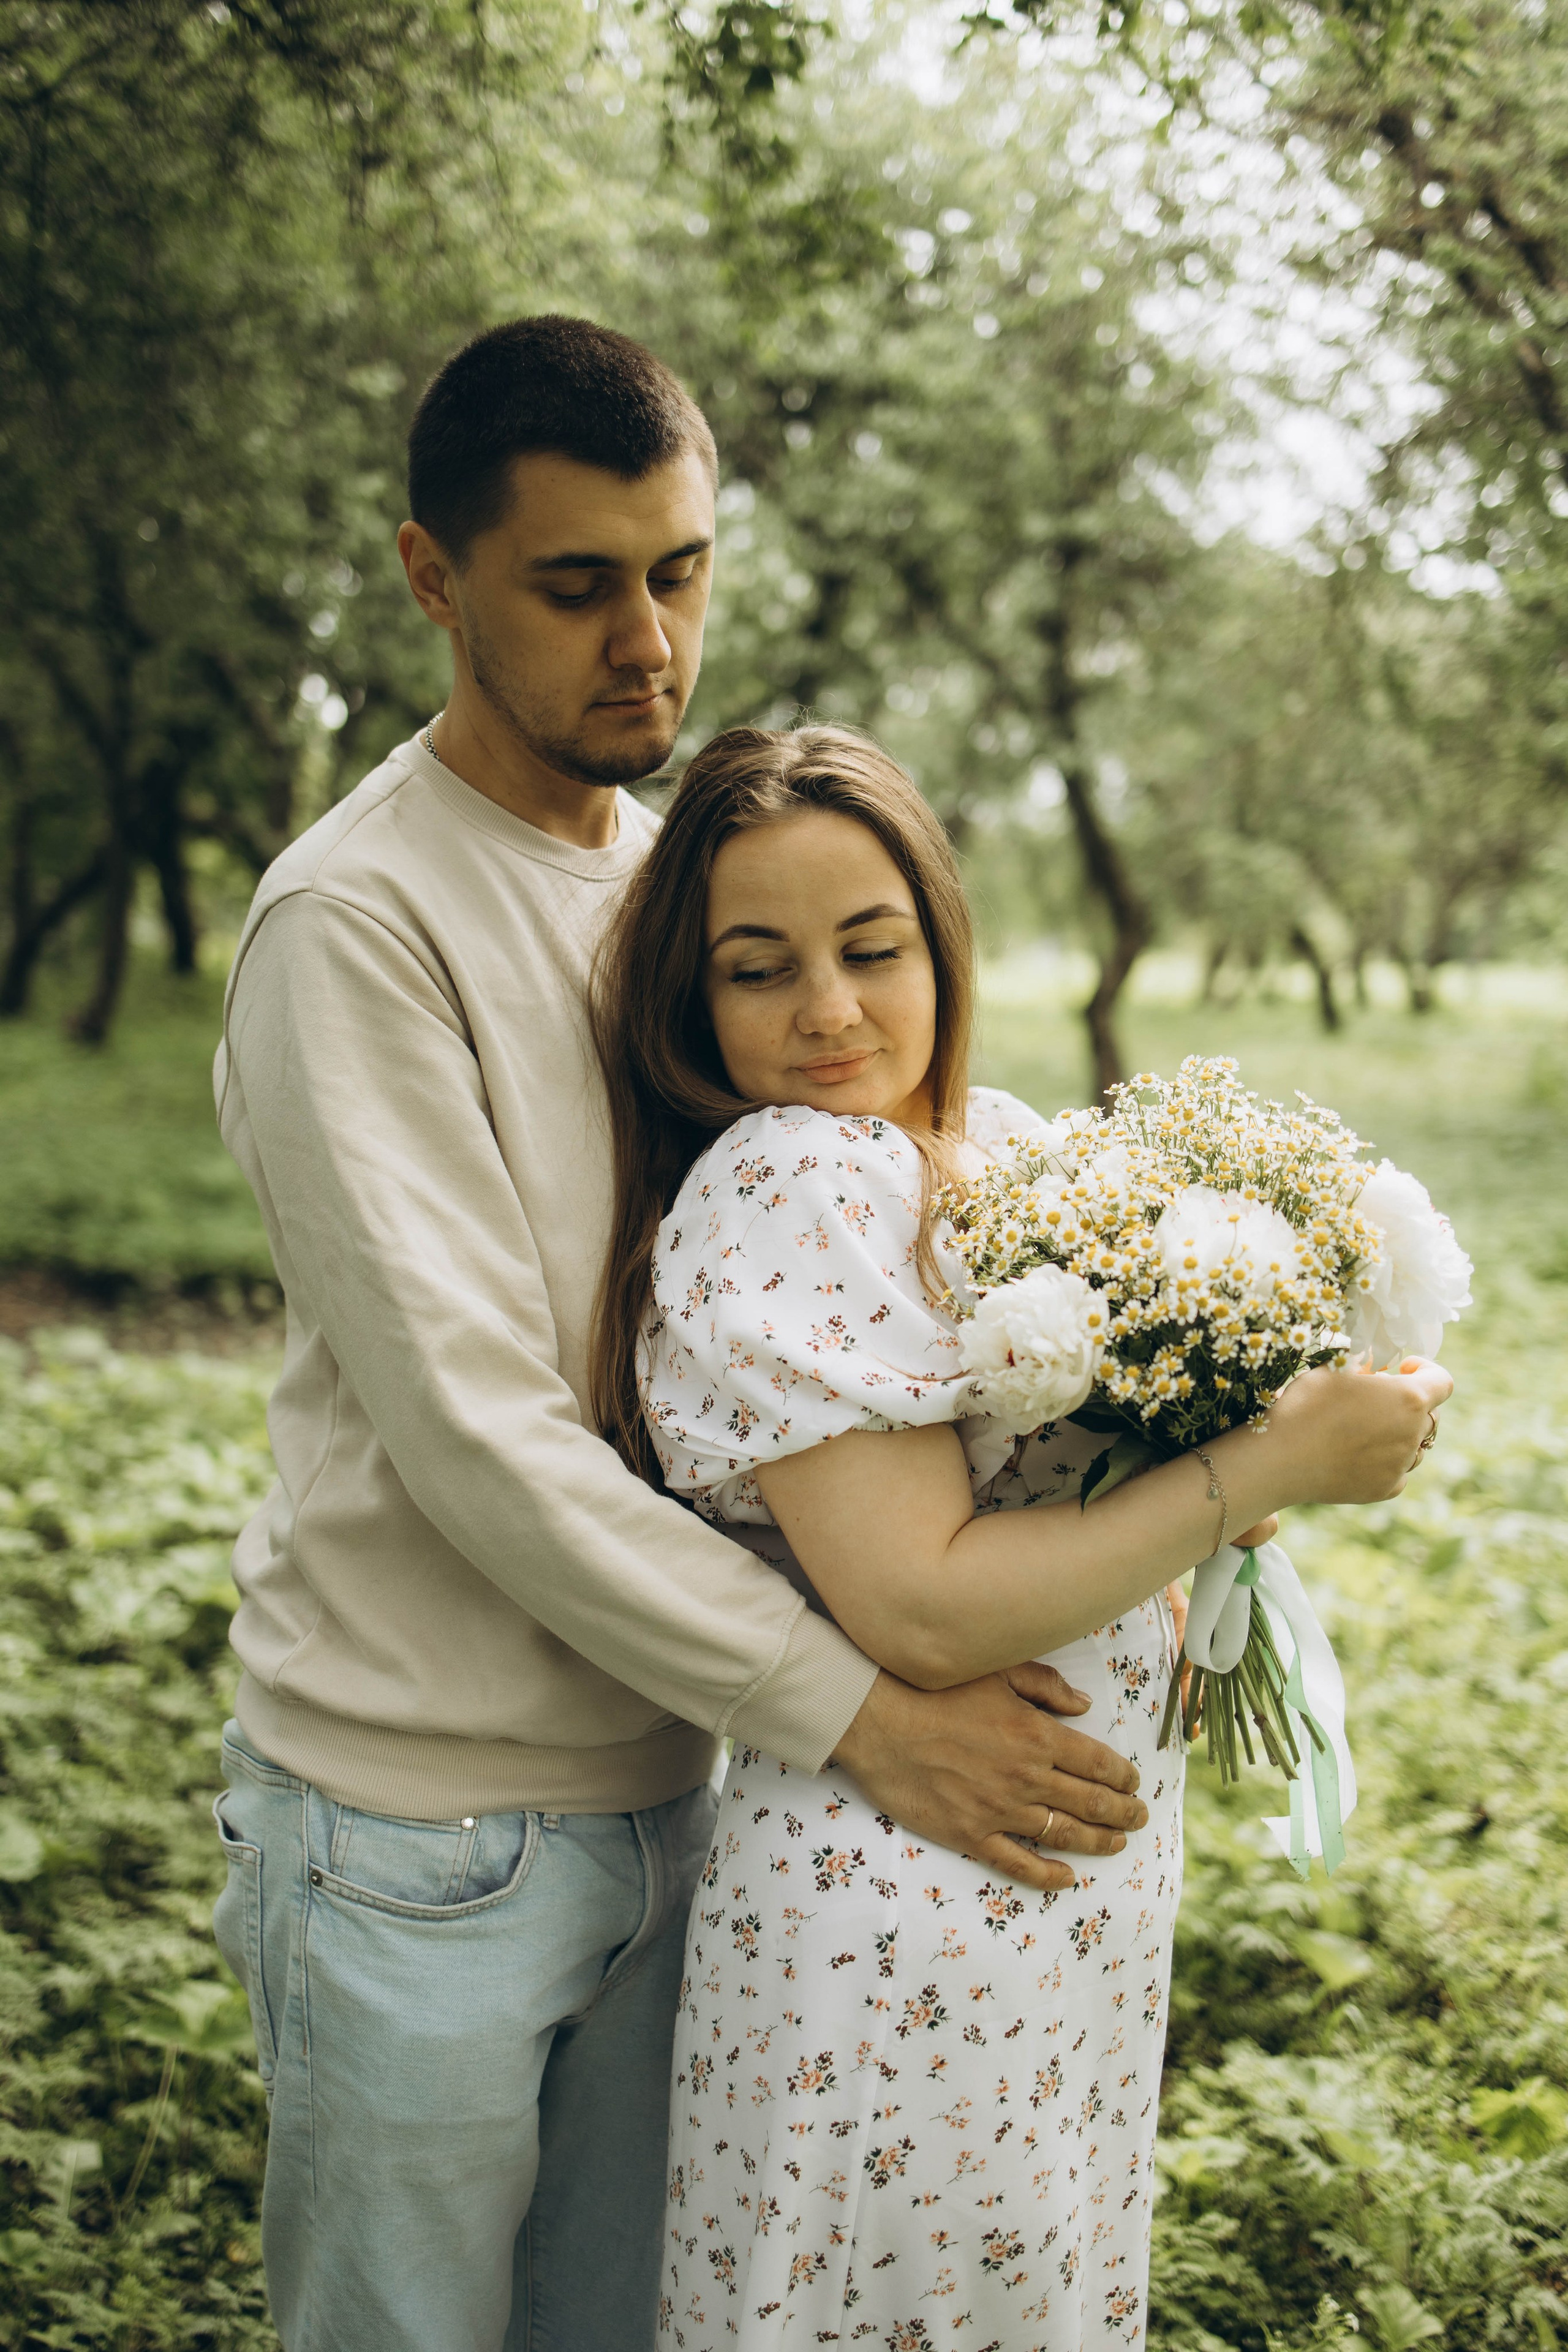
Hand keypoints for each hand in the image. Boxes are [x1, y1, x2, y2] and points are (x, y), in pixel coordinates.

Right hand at [830, 1665, 1148, 1893]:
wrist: (878, 1721)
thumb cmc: (935, 1690)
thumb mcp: (998, 1672)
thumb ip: (1046, 1687)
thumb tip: (1085, 1705)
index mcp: (1037, 1736)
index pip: (1098, 1763)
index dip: (1123, 1777)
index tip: (1135, 1783)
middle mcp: (1026, 1778)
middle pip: (1090, 1802)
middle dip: (1123, 1813)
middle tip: (1139, 1818)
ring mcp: (999, 1811)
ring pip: (1063, 1834)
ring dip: (1098, 1842)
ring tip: (1117, 1844)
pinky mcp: (970, 1835)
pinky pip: (1018, 1864)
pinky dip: (1047, 1875)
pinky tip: (1067, 1878)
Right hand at [1259, 1358, 1453, 1507]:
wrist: (1281, 1458)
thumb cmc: (1305, 1405)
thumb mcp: (1333, 1369)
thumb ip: (1363, 1366)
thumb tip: (1373, 1368)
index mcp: (1408, 1398)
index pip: (1443, 1382)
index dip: (1427, 1370)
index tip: (1402, 1368)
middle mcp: (1413, 1434)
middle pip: (1431, 1416)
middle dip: (1411, 1404)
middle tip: (1376, 1399)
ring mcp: (1400, 1465)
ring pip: (1416, 1446)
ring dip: (1400, 1434)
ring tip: (1365, 1428)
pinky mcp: (1385, 1489)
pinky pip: (1398, 1472)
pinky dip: (1386, 1462)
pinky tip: (1357, 1454)